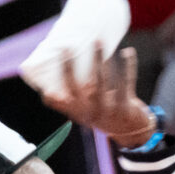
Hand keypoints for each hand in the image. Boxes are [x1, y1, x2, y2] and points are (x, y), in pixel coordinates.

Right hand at [40, 45, 155, 147]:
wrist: (129, 131)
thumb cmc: (101, 112)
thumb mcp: (82, 110)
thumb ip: (65, 102)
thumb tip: (44, 86)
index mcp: (77, 112)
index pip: (59, 98)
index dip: (55, 80)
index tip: (52, 60)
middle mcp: (90, 113)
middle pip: (78, 87)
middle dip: (71, 67)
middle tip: (67, 47)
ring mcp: (108, 111)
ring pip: (102, 82)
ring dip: (99, 60)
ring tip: (98, 41)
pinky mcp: (126, 109)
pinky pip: (126, 83)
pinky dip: (128, 66)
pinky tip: (128, 52)